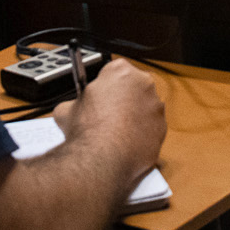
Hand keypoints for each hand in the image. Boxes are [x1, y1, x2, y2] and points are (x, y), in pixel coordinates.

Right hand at [57, 57, 165, 179]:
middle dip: (123, 99)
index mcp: (121, 71)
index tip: (99, 97)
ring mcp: (156, 106)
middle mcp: (143, 84)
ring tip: (116, 133)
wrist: (102, 158)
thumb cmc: (86, 130)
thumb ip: (75, 103)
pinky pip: (151, 129)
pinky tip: (126, 144)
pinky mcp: (162, 129)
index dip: (104, 86)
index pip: (114, 71)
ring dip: (134, 117)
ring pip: (144, 108)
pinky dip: (141, 135)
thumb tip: (71, 110)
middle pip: (133, 88)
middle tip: (107, 115)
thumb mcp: (66, 109)